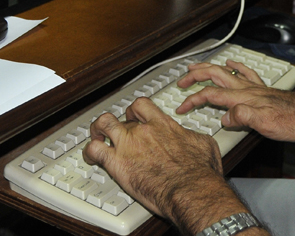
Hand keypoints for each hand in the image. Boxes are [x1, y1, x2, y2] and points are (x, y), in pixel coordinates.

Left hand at [82, 96, 228, 223]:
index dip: (135, 109)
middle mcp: (143, 130)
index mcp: (163, 125)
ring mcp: (128, 145)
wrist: (190, 189)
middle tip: (115, 128)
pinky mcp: (117, 163)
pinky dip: (89, 152)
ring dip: (97, 129)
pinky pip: (94, 150)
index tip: (134, 114)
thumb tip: (194, 138)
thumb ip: (193, 137)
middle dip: (117, 121)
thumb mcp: (204, 144)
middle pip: (122, 115)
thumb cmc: (199, 172)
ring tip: (96, 136)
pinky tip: (91, 157)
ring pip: (103, 124)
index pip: (142, 105)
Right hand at [176, 60, 294, 142]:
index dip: (193, 100)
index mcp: (243, 98)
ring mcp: (255, 87)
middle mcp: (247, 89)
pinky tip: (231, 62)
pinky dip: (235, 65)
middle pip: (215, 77)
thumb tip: (224, 117)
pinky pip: (246, 72)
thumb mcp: (266, 125)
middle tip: (181, 81)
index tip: (181, 107)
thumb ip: (242, 118)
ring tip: (196, 67)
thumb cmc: (293, 121)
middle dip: (195, 77)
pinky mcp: (263, 89)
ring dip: (209, 68)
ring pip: (226, 72)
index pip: (211, 96)